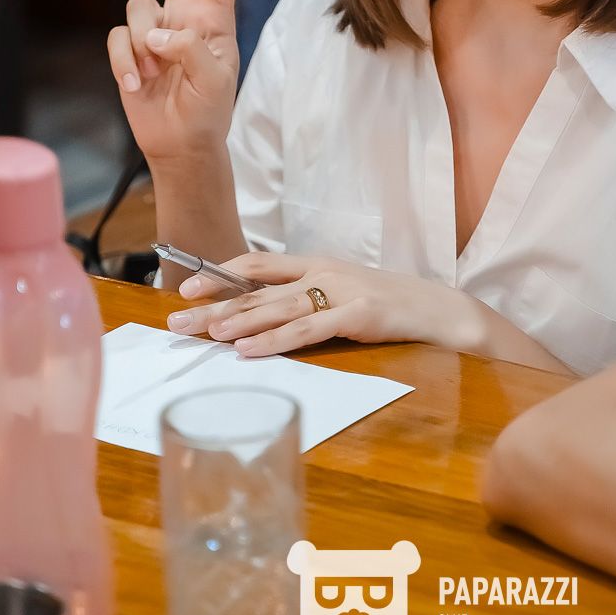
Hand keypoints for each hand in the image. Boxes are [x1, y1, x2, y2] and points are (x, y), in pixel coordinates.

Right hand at [107, 0, 242, 166]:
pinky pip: (118, 40)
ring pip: (137, 9)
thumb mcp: (215, 79)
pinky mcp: (128, 46)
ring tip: (156, 74)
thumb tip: (156, 33)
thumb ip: (191, 49)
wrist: (181, 143)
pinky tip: (137, 87)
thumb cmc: (209, 109)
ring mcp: (154, 27)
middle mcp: (183, 11)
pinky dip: (125, 65)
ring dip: (144, 46)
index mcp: (215, 15)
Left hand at [164, 252, 480, 357]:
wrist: (439, 308)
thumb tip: (256, 315)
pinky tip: (249, 351)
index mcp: (315, 263)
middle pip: (257, 288)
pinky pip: (307, 331)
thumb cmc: (387, 304)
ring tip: (205, 333)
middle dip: (213, 305)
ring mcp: (340, 292)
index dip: (219, 274)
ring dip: (237, 321)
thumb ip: (304, 298)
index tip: (185, 288)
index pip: (257, 264)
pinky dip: (274, 341)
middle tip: (176, 320)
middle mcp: (322, 272)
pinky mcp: (357, 317)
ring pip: (277, 308)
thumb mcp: (340, 293)